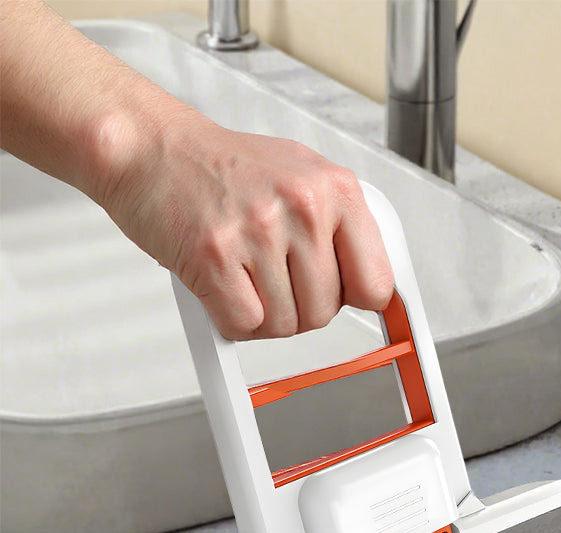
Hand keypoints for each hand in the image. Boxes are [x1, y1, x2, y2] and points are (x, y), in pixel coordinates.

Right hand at [100, 117, 393, 339]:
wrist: (152, 147)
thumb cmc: (225, 168)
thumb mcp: (303, 178)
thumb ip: (341, 230)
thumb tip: (373, 288)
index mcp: (335, 189)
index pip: (377, 284)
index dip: (354, 299)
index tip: (340, 299)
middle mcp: (302, 207)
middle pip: (326, 312)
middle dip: (297, 307)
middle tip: (270, 277)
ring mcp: (258, 231)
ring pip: (284, 324)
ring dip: (262, 314)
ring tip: (243, 275)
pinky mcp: (214, 255)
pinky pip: (245, 325)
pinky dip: (231, 319)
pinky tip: (223, 287)